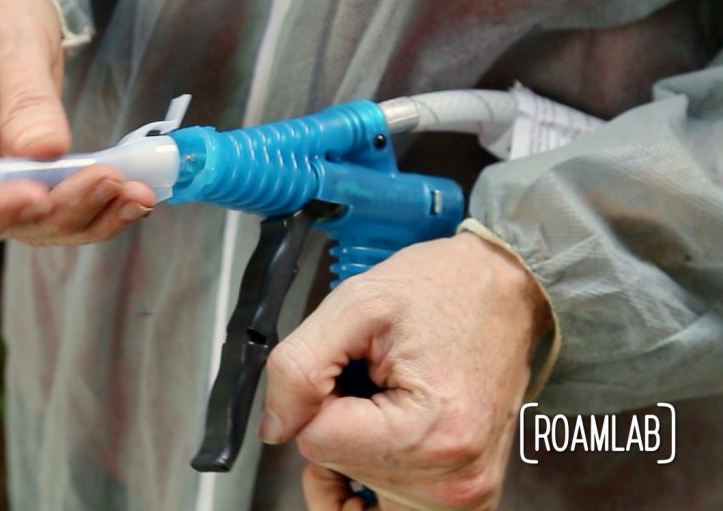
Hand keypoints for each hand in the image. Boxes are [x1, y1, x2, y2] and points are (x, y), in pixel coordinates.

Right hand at [0, 0, 154, 243]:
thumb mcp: (10, 34)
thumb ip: (26, 96)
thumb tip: (45, 152)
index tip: (39, 196)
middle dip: (53, 209)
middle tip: (110, 183)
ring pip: (22, 218)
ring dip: (81, 217)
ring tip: (134, 195)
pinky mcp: (10, 172)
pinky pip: (44, 203)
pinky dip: (88, 206)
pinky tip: (129, 197)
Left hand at [260, 233, 550, 509]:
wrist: (505, 290)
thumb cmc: (442, 289)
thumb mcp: (355, 302)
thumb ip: (298, 366)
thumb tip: (275, 426)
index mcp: (430, 433)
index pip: (316, 441)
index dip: (319, 395)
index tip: (353, 365)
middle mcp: (454, 480)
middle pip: (337, 467)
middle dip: (340, 419)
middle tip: (375, 375)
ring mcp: (465, 495)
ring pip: (357, 488)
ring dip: (355, 446)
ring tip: (387, 397)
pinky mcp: (468, 497)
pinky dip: (370, 479)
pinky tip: (380, 440)